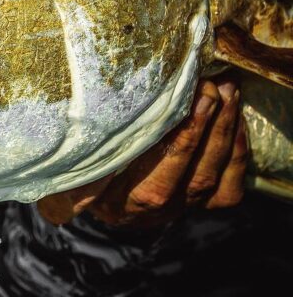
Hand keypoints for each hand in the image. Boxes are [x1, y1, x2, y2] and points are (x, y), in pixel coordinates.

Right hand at [37, 76, 247, 227]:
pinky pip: (230, 185)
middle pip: (190, 175)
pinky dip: (237, 150)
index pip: (153, 179)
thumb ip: (66, 157)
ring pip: (213, 177)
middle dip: (203, 127)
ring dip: (223, 131)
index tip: (179, 105)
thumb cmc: (75, 165)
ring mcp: (180, 207)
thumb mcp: (63, 163)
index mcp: (116, 201)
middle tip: (207, 86)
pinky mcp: (201, 201)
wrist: (95, 192)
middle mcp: (152, 210)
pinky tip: (232, 116)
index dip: (175, 143)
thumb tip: (58, 133)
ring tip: (224, 91)